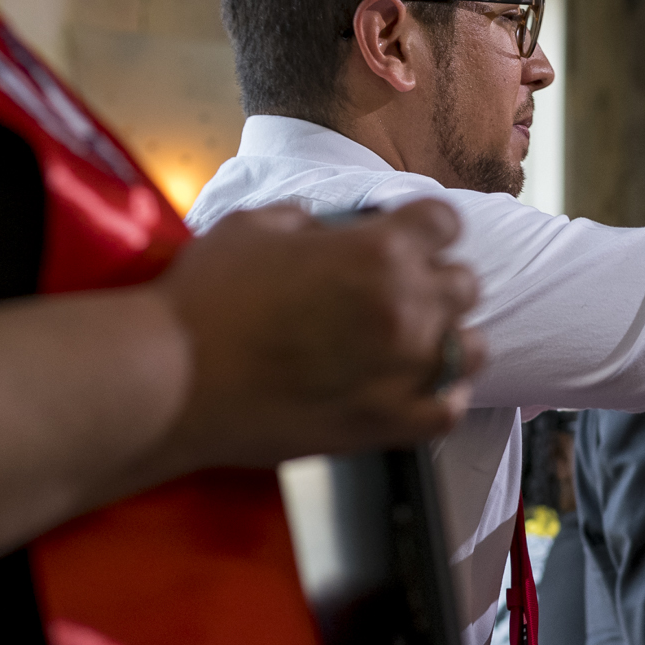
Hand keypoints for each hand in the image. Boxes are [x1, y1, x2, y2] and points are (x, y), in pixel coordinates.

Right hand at [152, 200, 484, 469]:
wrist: (173, 377)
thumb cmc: (205, 299)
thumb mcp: (255, 226)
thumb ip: (310, 221)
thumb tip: (331, 230)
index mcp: (379, 249)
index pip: (444, 222)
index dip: (425, 227)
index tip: (408, 238)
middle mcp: (406, 306)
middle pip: (464, 284)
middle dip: (436, 281)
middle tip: (402, 292)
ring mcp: (404, 369)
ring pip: (471, 348)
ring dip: (450, 339)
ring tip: (419, 342)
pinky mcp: (388, 424)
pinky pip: (450, 411)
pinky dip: (445, 398)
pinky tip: (423, 390)